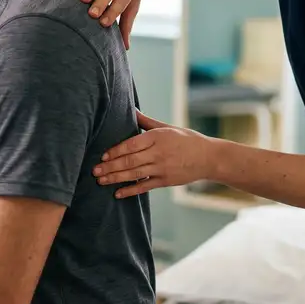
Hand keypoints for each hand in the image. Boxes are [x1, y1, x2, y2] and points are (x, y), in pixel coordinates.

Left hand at [92, 111, 216, 197]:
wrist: (209, 158)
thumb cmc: (187, 140)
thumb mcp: (168, 127)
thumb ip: (147, 121)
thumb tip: (130, 109)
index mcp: (158, 137)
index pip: (132, 144)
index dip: (116, 150)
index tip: (103, 155)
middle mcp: (159, 153)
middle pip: (130, 160)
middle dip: (110, 166)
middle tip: (95, 170)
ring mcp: (162, 168)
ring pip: (135, 174)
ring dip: (116, 178)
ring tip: (101, 181)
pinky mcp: (166, 181)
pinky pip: (145, 186)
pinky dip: (131, 191)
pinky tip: (118, 194)